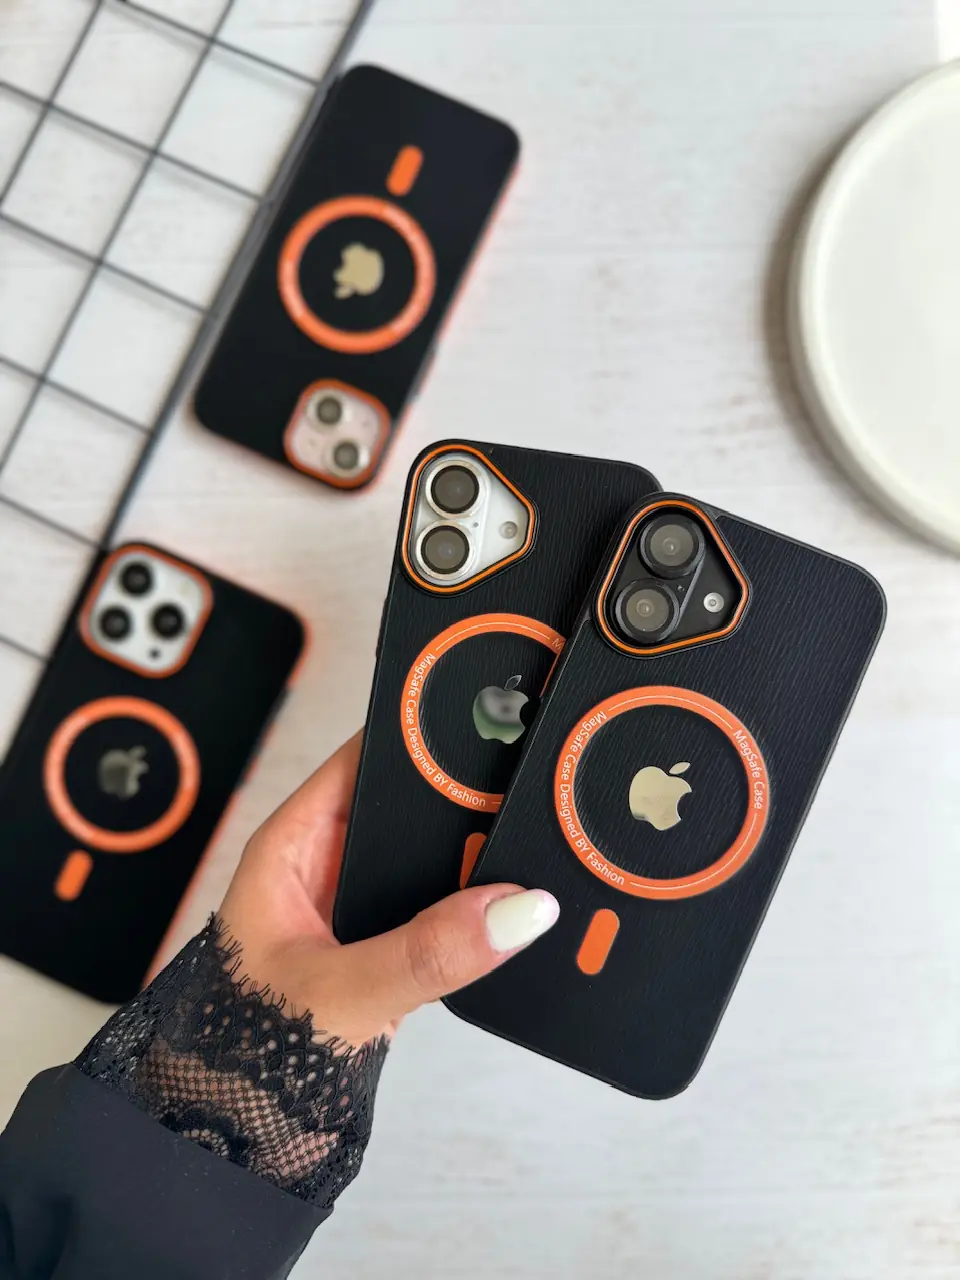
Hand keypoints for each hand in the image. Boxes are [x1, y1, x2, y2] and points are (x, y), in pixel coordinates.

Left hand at [220, 732, 558, 1046]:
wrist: (238, 1126)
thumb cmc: (247, 1050)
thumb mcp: (341, 993)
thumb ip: (426, 953)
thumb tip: (514, 910)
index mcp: (292, 845)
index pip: (364, 758)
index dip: (420, 736)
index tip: (484, 722)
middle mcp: (326, 863)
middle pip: (405, 802)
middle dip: (459, 796)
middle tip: (529, 785)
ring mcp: (356, 902)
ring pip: (425, 854)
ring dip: (468, 855)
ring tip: (532, 838)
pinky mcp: (382, 940)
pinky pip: (436, 901)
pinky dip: (469, 901)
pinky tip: (509, 902)